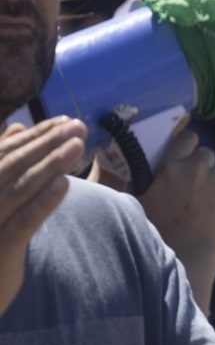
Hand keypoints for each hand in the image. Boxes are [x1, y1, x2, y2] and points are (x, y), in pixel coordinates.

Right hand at [0, 118, 86, 259]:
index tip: (63, 121)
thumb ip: (2, 167)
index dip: (34, 136)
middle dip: (46, 143)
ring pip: (18, 189)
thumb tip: (16, 128)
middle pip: (12, 167)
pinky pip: (23, 223)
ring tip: (78, 144)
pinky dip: (43, 202)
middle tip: (78, 126)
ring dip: (49, 165)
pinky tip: (65, 183)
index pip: (4, 154)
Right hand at [137, 121, 214, 272]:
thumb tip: (130, 166)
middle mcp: (196, 169)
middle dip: (202, 165)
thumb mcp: (137, 203)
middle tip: (195, 185)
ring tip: (205, 203)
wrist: (186, 259)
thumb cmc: (156, 234)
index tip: (188, 154)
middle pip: (207, 154)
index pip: (187, 138)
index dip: (189, 145)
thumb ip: (138, 181)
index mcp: (170, 168)